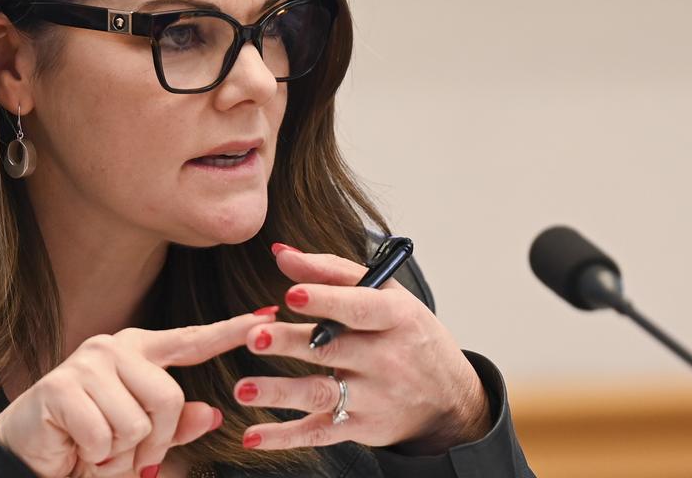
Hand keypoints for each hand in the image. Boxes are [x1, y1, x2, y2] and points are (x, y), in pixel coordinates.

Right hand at [0, 310, 278, 477]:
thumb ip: (174, 426)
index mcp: (137, 352)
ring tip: (94, 449)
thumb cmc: (84, 444)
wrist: (24, 458)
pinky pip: (105, 437)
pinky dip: (95, 458)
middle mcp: (113, 347)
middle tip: (124, 454)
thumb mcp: (139, 441)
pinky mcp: (62, 386)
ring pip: (137, 423)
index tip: (267, 316)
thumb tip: (211, 413)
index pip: (191, 340)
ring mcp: (86, 363)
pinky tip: (76, 448)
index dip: (231, 332)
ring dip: (119, 455)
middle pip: (169, 399)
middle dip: (153, 443)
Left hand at [233, 245, 491, 454]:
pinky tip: (253, 436)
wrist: (450, 400)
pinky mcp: (360, 427)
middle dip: (290, 343)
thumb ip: (332, 271)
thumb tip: (281, 254)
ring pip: (320, 394)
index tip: (290, 294)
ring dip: (279, 392)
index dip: (325, 300)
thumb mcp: (387, 295)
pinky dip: (284, 437)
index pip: (359, 308)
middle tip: (253, 336)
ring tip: (242, 388)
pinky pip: (318, 432)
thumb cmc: (409, 335)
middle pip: (331, 350)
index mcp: (395, 317)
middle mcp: (385, 359)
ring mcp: (372, 397)